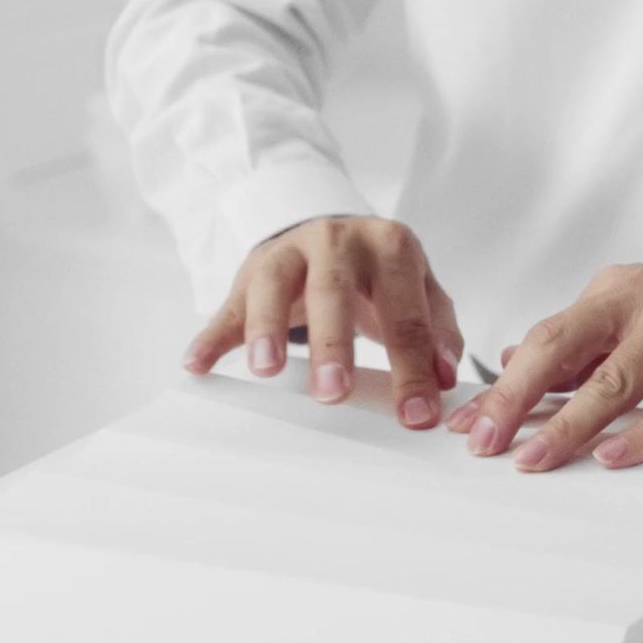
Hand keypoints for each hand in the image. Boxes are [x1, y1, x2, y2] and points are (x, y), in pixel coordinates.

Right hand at [182, 216, 462, 427]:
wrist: (332, 229)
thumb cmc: (380, 273)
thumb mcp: (421, 289)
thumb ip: (439, 330)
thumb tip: (445, 377)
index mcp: (391, 246)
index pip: (406, 311)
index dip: (413, 365)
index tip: (415, 413)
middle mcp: (338, 241)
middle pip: (334, 290)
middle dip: (333, 343)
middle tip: (333, 394)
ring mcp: (289, 252)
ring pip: (273, 285)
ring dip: (266, 328)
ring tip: (266, 369)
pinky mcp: (250, 271)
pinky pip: (227, 304)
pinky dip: (211, 335)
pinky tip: (197, 364)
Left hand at [446, 264, 642, 470]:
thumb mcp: (630, 314)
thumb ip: (578, 342)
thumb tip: (510, 362)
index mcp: (612, 291)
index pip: (545, 338)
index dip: (504, 383)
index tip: (470, 422)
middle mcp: (641, 301)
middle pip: (562, 349)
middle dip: (516, 399)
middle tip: (486, 442)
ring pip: (613, 381)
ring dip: (568, 425)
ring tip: (536, 459)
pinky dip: (641, 435)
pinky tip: (611, 456)